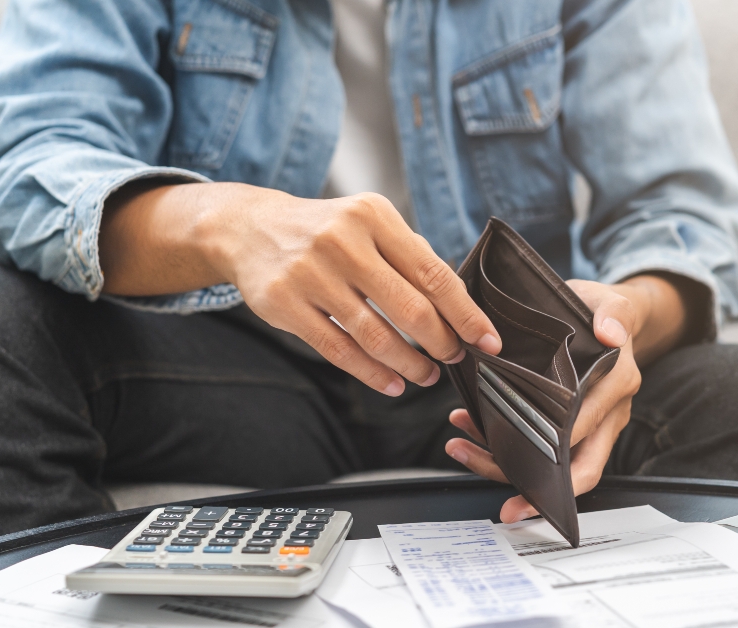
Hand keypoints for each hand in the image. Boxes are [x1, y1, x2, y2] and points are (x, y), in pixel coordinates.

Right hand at [198, 187, 500, 394]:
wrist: (250, 228)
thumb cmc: (326, 231)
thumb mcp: (369, 223)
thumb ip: (410, 256)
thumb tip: (460, 305)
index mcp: (374, 216)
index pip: (433, 273)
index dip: (466, 313)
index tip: (488, 340)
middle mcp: (343, 240)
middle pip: (410, 308)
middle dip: (441, 343)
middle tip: (454, 359)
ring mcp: (311, 273)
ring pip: (375, 335)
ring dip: (409, 364)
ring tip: (425, 376)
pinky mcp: (284, 303)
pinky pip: (338, 349)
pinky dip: (371, 373)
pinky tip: (391, 384)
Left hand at [444, 275, 687, 522]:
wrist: (604, 315)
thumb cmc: (601, 311)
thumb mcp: (610, 302)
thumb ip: (614, 314)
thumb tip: (611, 332)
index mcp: (617, 386)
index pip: (588, 430)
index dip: (559, 454)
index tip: (527, 460)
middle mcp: (607, 413)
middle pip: (578, 469)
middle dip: (539, 491)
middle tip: (507, 508)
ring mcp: (589, 424)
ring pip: (553, 465)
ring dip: (506, 465)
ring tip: (463, 450)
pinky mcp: (568, 425)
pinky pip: (538, 447)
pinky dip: (501, 444)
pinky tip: (469, 432)